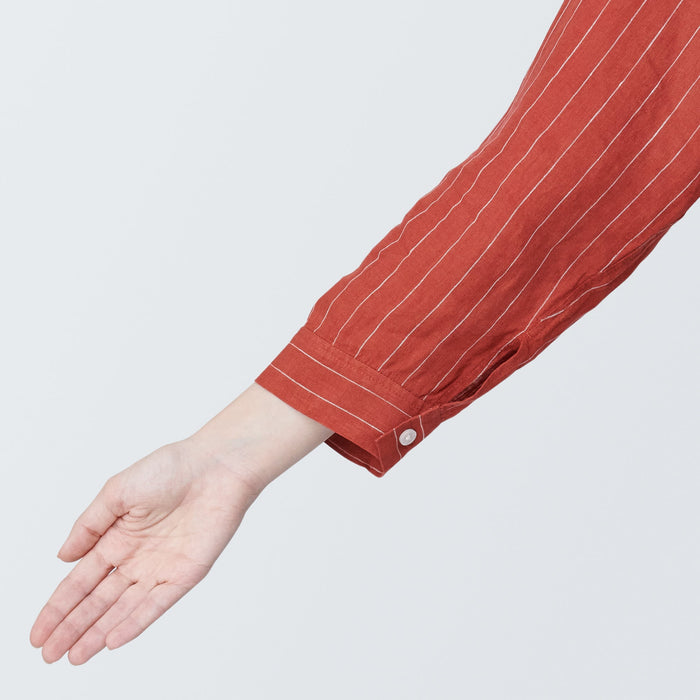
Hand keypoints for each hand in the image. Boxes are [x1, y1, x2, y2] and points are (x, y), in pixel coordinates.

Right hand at [29, 439, 261, 664]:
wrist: (216, 466)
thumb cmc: (170, 468)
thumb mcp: (117, 492)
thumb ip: (89, 526)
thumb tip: (62, 558)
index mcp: (118, 537)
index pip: (82, 579)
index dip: (58, 606)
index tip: (37, 633)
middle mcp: (138, 557)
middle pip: (98, 600)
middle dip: (72, 626)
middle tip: (49, 653)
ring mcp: (161, 567)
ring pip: (124, 608)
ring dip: (98, 632)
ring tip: (73, 655)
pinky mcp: (186, 573)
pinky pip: (157, 603)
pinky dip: (135, 622)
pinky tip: (112, 640)